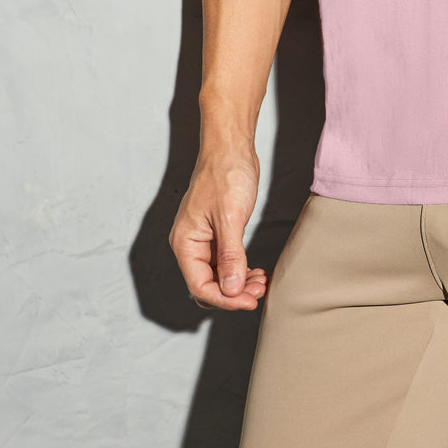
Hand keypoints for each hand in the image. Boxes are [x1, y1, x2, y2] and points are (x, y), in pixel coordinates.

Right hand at [169, 148, 267, 311]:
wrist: (231, 147)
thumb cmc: (226, 175)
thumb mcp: (230, 218)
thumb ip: (230, 256)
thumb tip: (230, 290)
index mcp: (186, 243)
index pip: (201, 286)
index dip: (225, 299)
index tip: (249, 301)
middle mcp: (192, 244)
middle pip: (209, 284)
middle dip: (233, 293)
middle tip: (259, 291)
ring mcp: (205, 239)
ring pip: (219, 275)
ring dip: (239, 283)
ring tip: (261, 282)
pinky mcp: (219, 232)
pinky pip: (227, 261)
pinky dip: (241, 269)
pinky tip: (256, 271)